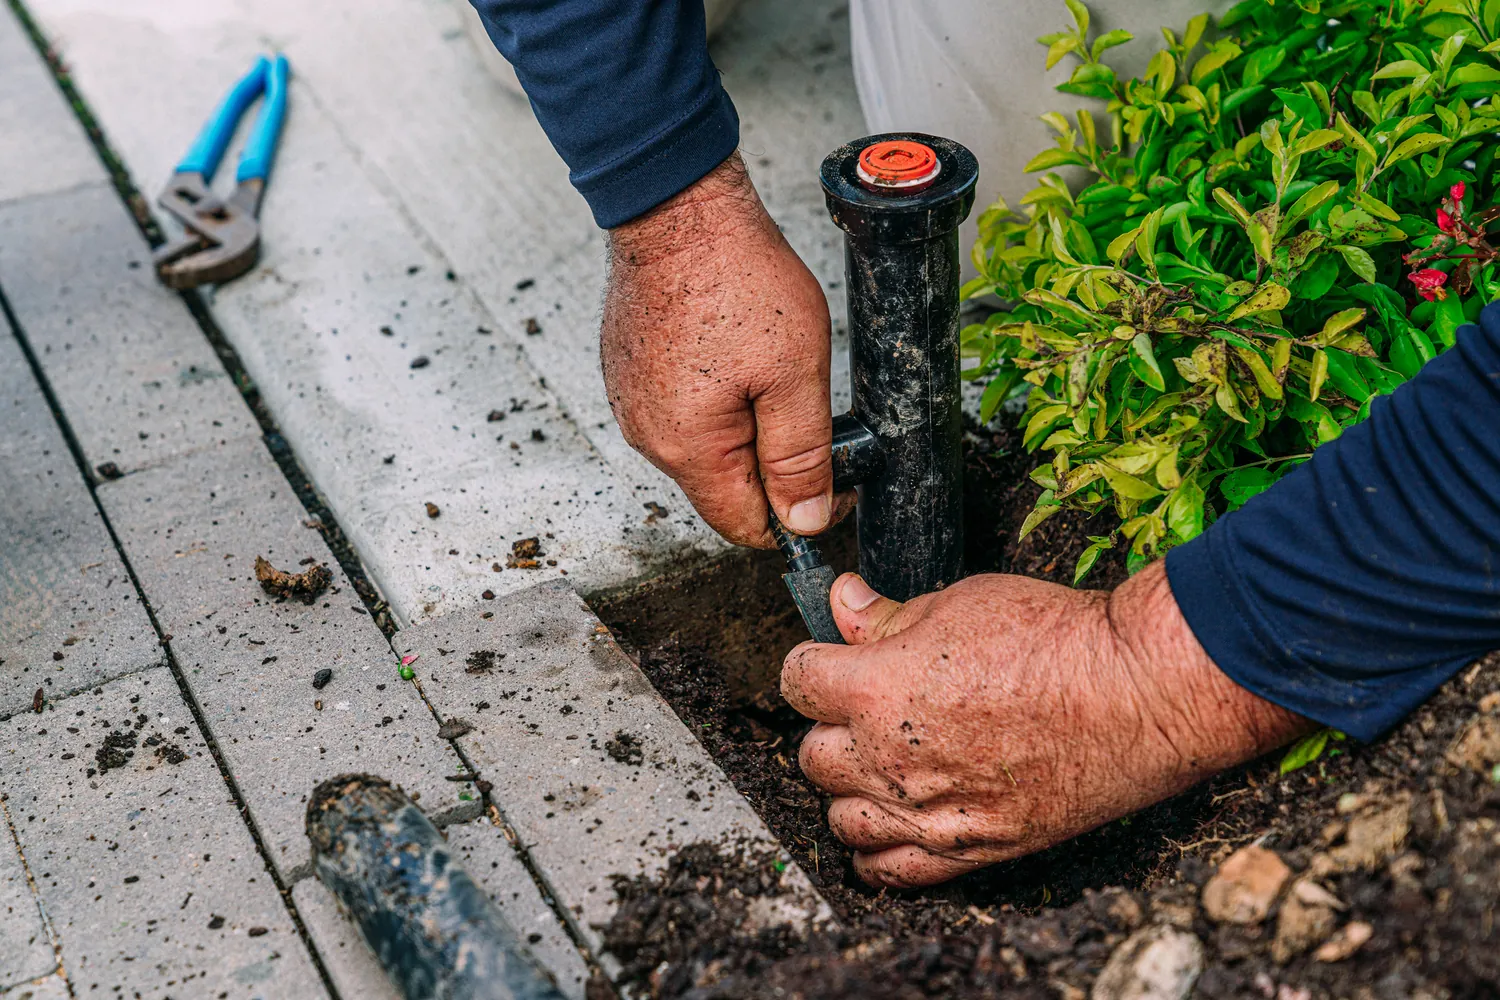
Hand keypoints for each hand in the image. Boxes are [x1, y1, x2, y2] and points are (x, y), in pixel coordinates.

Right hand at [602, 153, 833, 547]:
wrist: (678, 208)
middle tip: (802, 401)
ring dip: (743, 426)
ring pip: (703, 448)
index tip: (831, 479)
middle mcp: (649, 435)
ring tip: (766, 366)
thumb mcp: (794, 375)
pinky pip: (680, 409)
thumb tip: (805, 520)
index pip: (744, 526)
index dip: (796, 514)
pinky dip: (714, 397)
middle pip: (723, 488)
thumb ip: (802, 456)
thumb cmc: (733, 277)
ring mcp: (632, 402)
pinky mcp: (629, 372)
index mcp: (688, 448)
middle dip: (771, 463)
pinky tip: (733, 351)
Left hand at [780, 562, 1311, 887]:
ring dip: (852, 790)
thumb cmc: (1055, 640)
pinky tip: (891, 826)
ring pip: (840, 817)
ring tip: (883, 764)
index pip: (797, 680)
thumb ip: (888, 616)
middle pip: (812, 754)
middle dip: (832, 728)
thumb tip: (843, 602)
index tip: (833, 662)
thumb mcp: (959, 602)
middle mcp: (887, 758)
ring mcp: (924, 812)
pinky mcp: (966, 850)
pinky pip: (888, 871)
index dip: (814, 665)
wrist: (1135, 694)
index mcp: (875, 689)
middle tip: (868, 709)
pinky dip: (877, 853)